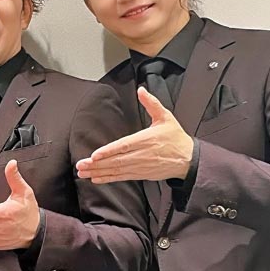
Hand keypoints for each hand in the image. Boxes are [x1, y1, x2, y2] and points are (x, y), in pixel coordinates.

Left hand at [76, 87, 193, 182]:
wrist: (189, 159)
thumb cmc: (176, 138)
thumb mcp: (166, 117)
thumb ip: (151, 104)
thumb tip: (141, 91)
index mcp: (146, 140)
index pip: (124, 146)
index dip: (108, 151)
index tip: (94, 155)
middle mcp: (141, 155)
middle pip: (116, 160)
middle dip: (97, 164)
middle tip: (81, 165)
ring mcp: (140, 166)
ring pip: (116, 170)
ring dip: (99, 172)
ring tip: (83, 173)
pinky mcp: (141, 174)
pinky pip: (122, 177)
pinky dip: (108, 179)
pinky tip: (96, 179)